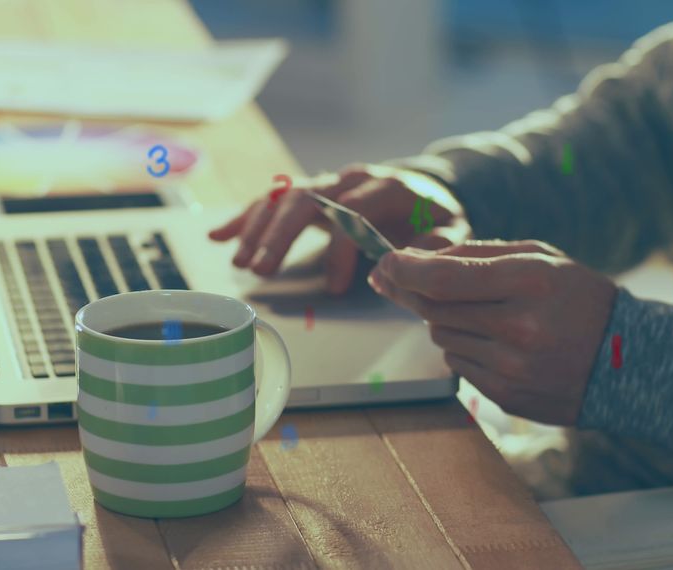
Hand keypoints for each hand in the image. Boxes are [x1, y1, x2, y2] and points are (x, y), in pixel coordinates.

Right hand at [209, 164, 470, 293]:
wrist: (430, 189)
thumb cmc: (438, 217)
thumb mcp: (454, 231)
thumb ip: (437, 246)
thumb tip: (403, 264)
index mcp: (388, 186)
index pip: (355, 213)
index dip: (341, 249)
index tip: (334, 287)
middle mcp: (352, 179)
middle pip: (309, 199)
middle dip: (281, 234)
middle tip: (261, 268)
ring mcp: (329, 183)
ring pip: (285, 197)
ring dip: (258, 227)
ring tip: (240, 262)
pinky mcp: (314, 193)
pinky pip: (274, 200)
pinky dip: (246, 217)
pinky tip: (219, 235)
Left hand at [368, 240, 617, 424]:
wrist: (629, 362)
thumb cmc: (580, 300)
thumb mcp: (541, 258)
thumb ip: (477, 254)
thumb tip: (414, 261)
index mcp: (530, 282)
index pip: (443, 279)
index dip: (403, 270)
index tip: (383, 263)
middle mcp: (519, 328)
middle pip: (434, 309)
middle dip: (413, 292)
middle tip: (398, 280)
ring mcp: (512, 368)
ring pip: (441, 338)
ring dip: (446, 321)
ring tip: (485, 315)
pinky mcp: (506, 396)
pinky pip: (458, 366)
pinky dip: (465, 349)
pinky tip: (498, 343)